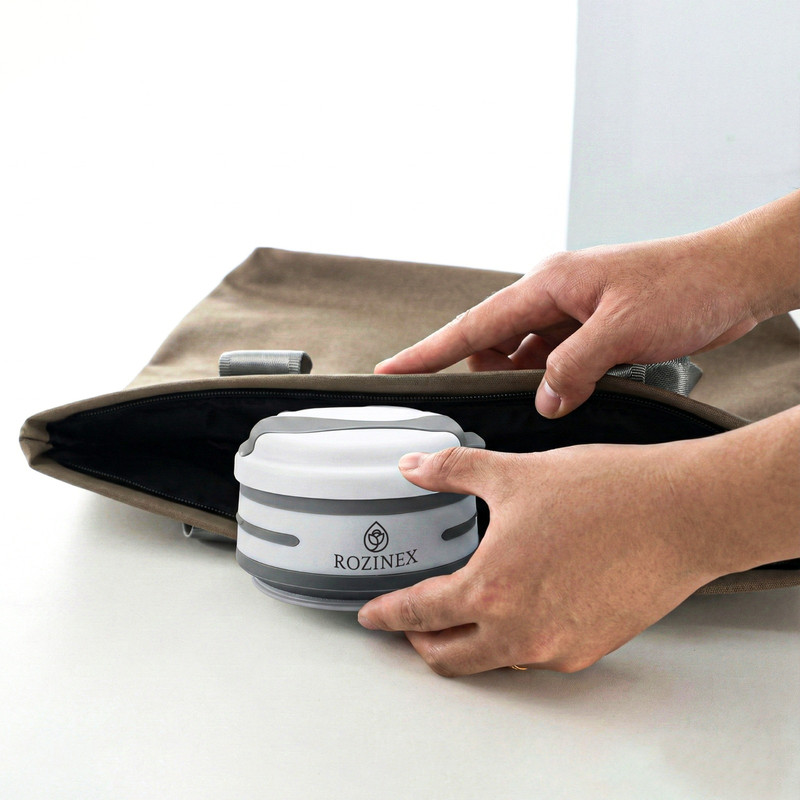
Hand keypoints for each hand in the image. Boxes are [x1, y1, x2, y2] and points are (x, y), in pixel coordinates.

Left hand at [357, 408, 799, 674]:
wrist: (680, 514)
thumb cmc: (606, 494)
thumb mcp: (515, 473)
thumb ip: (454, 471)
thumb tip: (414, 466)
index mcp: (491, 588)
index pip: (419, 612)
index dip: (387, 616)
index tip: (371, 618)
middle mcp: (519, 631)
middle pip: (449, 657)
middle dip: (421, 641)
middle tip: (411, 623)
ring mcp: (556, 648)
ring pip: (493, 661)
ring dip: (468, 644)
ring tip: (466, 612)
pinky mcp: (589, 649)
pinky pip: (535, 655)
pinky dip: (514, 641)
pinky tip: (521, 607)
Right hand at [376, 191, 799, 417]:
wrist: (734, 279)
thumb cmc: (685, 284)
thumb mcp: (622, 331)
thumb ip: (574, 369)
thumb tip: (544, 400)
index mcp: (549, 284)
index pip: (473, 325)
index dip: (428, 350)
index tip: (392, 368)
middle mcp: (554, 297)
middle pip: (494, 342)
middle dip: (480, 373)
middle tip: (466, 403)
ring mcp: (572, 315)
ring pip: (525, 357)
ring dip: (524, 382)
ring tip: (528, 401)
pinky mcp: (592, 332)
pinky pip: (555, 363)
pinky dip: (552, 383)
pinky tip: (560, 397)